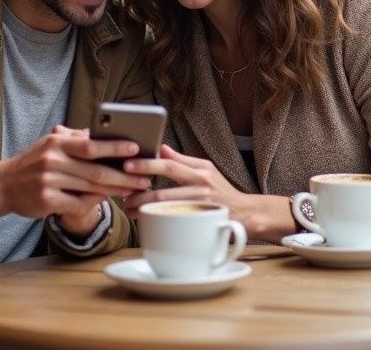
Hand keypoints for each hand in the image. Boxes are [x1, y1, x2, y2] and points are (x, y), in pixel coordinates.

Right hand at [0, 126, 150, 231]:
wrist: (2, 185)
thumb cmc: (34, 162)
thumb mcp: (51, 144)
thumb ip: (76, 140)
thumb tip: (105, 136)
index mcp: (56, 142)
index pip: (91, 144)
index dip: (115, 147)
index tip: (136, 149)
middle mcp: (52, 159)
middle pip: (96, 170)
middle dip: (123, 175)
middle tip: (144, 178)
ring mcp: (48, 181)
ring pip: (90, 188)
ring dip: (115, 190)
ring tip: (132, 189)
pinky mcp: (46, 201)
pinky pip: (78, 203)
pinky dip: (94, 202)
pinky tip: (107, 200)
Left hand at [121, 145, 249, 217]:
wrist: (247, 213)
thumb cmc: (222, 191)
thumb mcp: (205, 170)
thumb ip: (182, 160)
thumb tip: (161, 148)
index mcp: (200, 169)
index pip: (169, 163)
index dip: (147, 163)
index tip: (128, 163)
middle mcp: (202, 184)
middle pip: (166, 184)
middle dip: (140, 187)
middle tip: (122, 189)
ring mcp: (202, 204)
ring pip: (167, 205)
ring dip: (144, 206)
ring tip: (128, 206)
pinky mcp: (203, 221)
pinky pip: (174, 220)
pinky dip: (156, 219)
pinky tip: (145, 219)